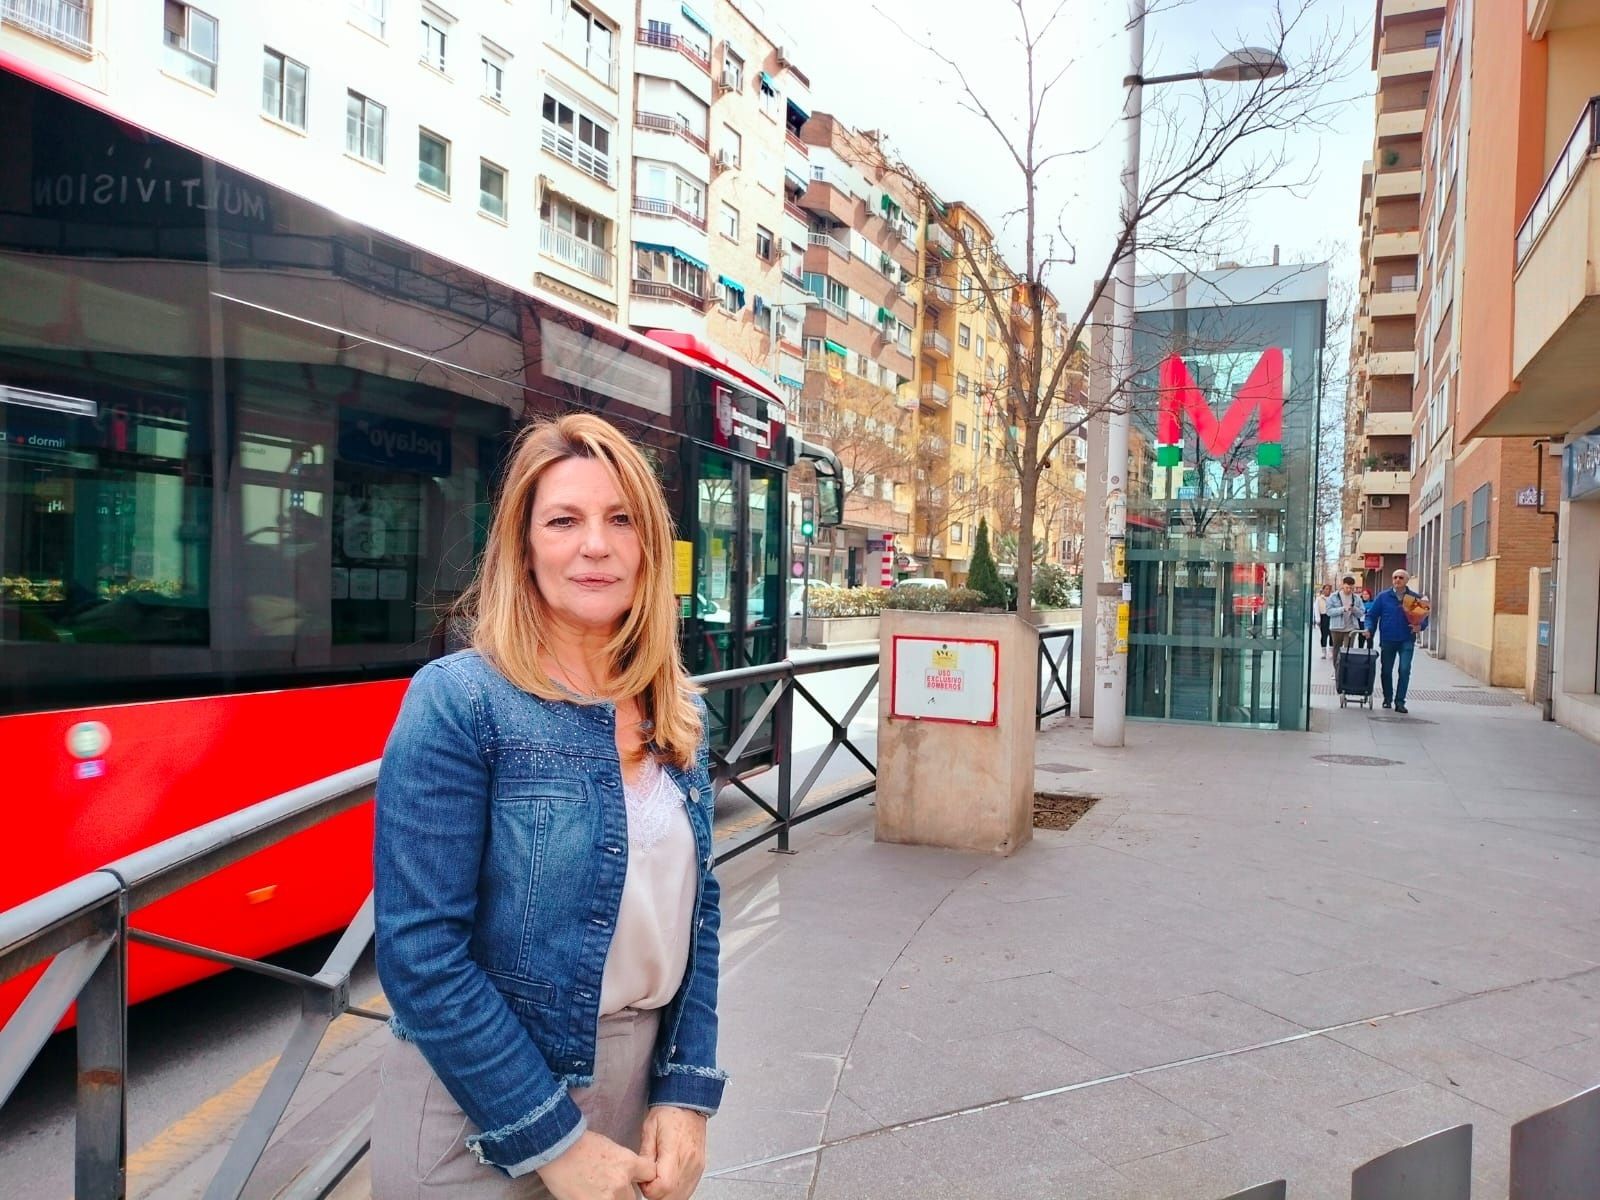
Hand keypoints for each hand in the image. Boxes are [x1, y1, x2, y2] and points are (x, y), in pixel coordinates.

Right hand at [537, 1130, 655, 1199]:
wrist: (556, 1148)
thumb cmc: (580, 1143)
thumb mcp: (609, 1147)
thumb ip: (623, 1163)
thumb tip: (626, 1176)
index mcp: (628, 1163)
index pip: (650, 1175)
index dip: (642, 1177)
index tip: (636, 1179)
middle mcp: (621, 1183)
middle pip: (634, 1197)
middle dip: (624, 1193)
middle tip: (609, 1186)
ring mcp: (607, 1198)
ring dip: (612, 1199)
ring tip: (596, 1189)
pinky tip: (587, 1194)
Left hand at [639, 1106, 707, 1199]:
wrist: (689, 1102)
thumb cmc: (668, 1112)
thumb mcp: (649, 1129)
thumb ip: (645, 1154)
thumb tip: (640, 1175)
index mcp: (674, 1151)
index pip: (663, 1186)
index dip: (649, 1189)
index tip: (643, 1180)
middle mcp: (689, 1162)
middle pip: (672, 1196)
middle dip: (656, 1195)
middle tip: (648, 1182)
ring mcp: (696, 1167)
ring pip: (681, 1197)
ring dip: (666, 1195)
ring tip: (657, 1181)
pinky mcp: (700, 1169)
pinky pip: (688, 1191)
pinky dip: (676, 1193)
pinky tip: (668, 1183)